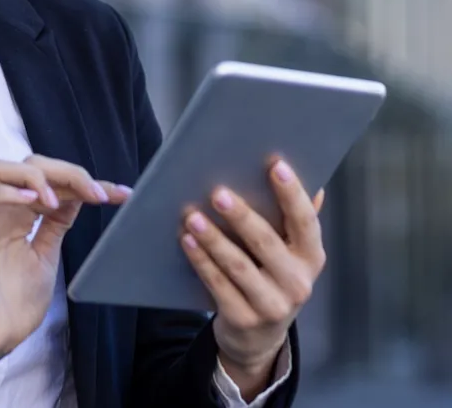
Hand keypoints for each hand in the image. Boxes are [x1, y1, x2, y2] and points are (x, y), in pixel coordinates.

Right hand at [0, 155, 129, 379]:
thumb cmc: (13, 302)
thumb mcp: (45, 254)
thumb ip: (56, 223)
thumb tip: (78, 194)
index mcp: (18, 212)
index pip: (51, 179)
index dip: (83, 181)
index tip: (118, 193)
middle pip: (28, 165)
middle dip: (66, 172)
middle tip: (95, 193)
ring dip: (33, 176)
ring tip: (56, 199)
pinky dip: (4, 193)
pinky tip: (30, 200)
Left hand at [180, 161, 325, 398]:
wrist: (259, 338)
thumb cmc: (272, 277)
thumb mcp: (291, 253)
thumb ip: (297, 220)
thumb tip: (314, 185)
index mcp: (311, 257)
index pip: (305, 221)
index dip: (292, 193)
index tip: (275, 165)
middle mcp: (298, 283)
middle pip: (267, 243)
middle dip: (241, 216)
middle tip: (217, 192)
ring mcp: (272, 306)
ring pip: (239, 267)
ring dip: (213, 239)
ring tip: (192, 216)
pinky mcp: (244, 319)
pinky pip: (219, 286)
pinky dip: (202, 262)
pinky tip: (188, 241)